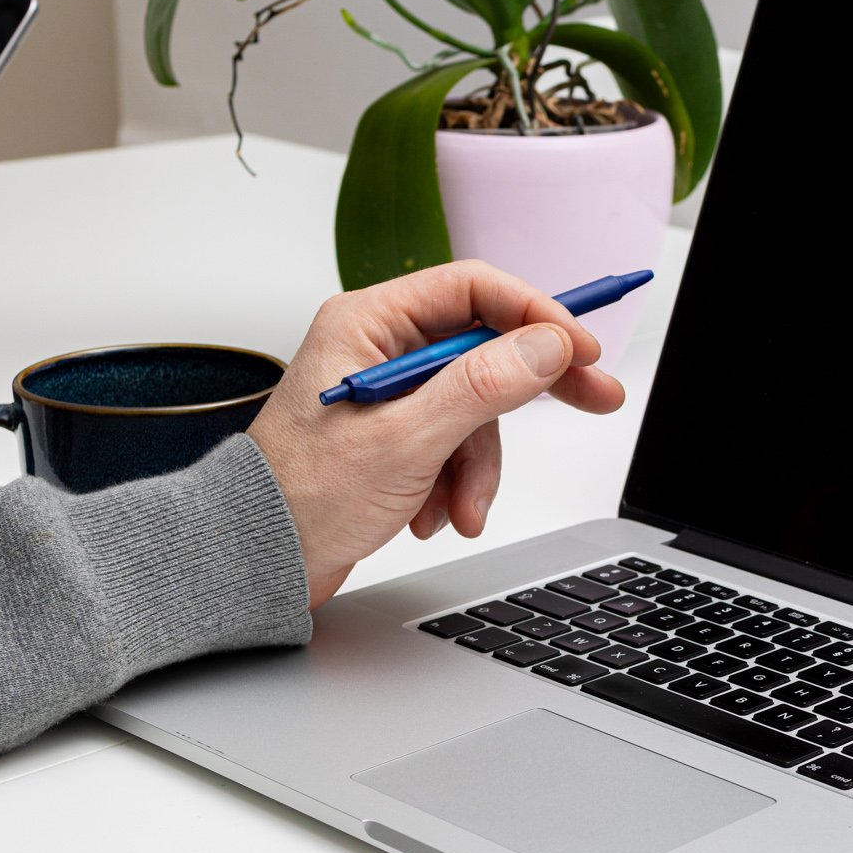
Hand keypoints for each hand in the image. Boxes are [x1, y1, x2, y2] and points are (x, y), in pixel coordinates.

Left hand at [247, 261, 626, 606]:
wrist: (258, 563)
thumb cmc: (301, 500)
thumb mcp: (407, 441)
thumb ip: (482, 387)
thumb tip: (544, 344)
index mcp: (368, 324)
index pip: (473, 289)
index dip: (535, 314)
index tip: (580, 347)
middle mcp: (377, 349)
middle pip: (484, 346)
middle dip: (532, 387)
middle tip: (594, 397)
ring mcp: (388, 394)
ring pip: (476, 408)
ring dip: (479, 464)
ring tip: (460, 507)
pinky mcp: (394, 436)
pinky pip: (456, 443)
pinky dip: (457, 482)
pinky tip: (434, 514)